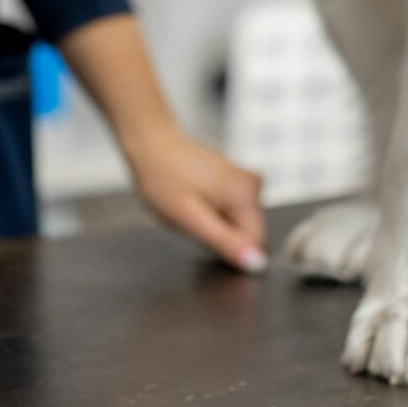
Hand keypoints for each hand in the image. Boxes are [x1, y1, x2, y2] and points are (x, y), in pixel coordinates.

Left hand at [122, 118, 266, 273]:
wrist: (151, 142)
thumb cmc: (162, 178)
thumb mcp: (189, 218)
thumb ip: (225, 242)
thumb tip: (257, 264)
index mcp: (247, 195)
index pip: (256, 245)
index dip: (228, 251)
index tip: (201, 235)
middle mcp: (255, 185)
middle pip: (249, 235)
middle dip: (222, 237)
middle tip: (194, 220)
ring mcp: (247, 181)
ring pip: (240, 225)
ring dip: (217, 226)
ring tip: (192, 208)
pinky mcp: (238, 181)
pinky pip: (233, 212)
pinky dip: (215, 214)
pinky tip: (195, 200)